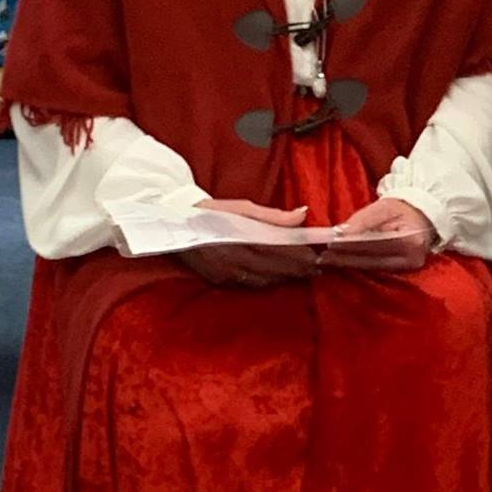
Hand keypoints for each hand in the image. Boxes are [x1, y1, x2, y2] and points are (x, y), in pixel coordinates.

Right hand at [178, 199, 316, 288]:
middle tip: (318, 268)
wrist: (173, 223)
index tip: (318, 256)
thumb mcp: (242, 207)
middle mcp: (231, 260)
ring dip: (285, 278)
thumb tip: (303, 213)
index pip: (277, 252)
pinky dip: (267, 282)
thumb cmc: (211, 211)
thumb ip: (274, 215)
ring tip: (304, 273)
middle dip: (297, 270)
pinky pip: (249, 284)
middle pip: (273, 270)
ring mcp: (224, 273)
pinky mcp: (218, 280)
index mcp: (239, 239)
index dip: (299, 257)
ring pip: (263, 281)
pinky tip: (279, 278)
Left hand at [319, 196, 433, 273]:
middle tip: (324, 256)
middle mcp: (413, 258)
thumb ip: (363, 220)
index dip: (352, 244)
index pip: (375, 243)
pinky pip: (378, 268)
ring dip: (350, 263)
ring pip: (374, 266)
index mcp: (410, 239)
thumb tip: (341, 233)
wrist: (423, 215)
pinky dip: (360, 264)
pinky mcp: (405, 270)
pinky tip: (344, 262)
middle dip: (346, 257)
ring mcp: (410, 267)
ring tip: (329, 260)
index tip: (331, 243)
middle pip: (373, 259)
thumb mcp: (384, 206)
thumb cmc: (402, 209)